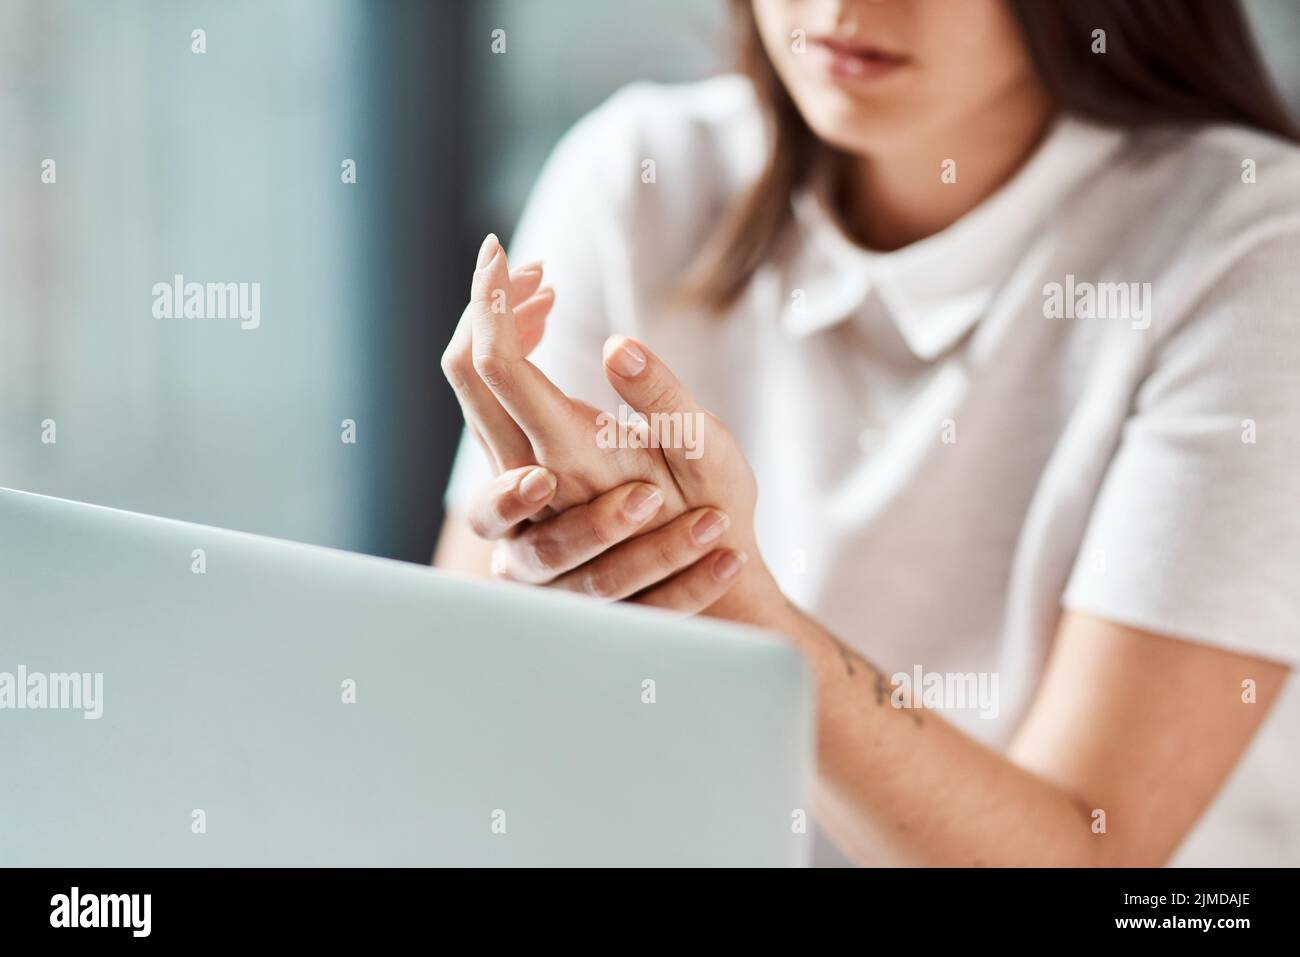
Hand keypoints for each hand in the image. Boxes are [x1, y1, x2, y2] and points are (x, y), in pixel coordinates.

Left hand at [440, 234, 784, 620]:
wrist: (700, 588)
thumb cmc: (716, 513)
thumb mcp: (709, 455)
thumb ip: (663, 401)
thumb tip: (618, 345)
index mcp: (573, 455)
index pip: (498, 364)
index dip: (493, 299)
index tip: (503, 250)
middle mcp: (530, 472)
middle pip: (467, 369)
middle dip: (490, 302)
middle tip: (531, 266)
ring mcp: (522, 483)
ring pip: (472, 388)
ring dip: (499, 329)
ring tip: (547, 293)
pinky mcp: (526, 483)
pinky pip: (492, 406)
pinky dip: (508, 358)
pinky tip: (545, 334)